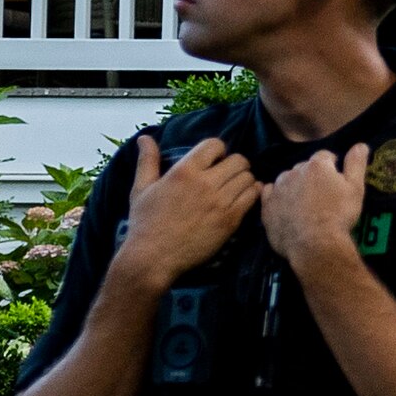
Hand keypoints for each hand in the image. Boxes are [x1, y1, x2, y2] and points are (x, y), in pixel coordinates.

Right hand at [115, 131, 263, 282]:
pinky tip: (243, 199)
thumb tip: (145, 137)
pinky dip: (253, 194)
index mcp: (183, 171)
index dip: (218, 151)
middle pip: (239, 160)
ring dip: (245, 180)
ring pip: (249, 177)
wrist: (153, 257)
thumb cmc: (145, 223)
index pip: (215, 144)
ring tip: (235, 188)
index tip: (214, 162)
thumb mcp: (141, 188)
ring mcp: (220, 202)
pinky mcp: (231, 220)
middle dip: (235, 165)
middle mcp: (204, 183)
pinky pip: (253, 196)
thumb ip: (147, 160)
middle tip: (228, 176)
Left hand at [263, 140, 371, 265]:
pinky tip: (287, 208)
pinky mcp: (267, 206)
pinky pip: (270, 194)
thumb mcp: (355, 189)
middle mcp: (294, 171)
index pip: (325, 156)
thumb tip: (360, 144)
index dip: (332, 166)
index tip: (337, 180)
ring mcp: (278, 188)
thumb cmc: (339, 215)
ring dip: (295, 186)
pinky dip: (278, 197)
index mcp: (317, 165)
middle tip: (323, 195)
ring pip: (287, 180)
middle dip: (312, 176)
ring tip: (305, 204)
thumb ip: (356, 164)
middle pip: (304, 167)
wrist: (314, 244)